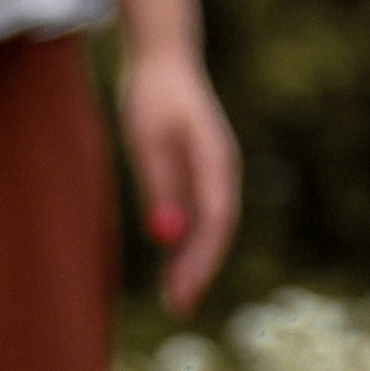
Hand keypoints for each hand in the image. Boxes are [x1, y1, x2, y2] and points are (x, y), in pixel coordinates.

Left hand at [119, 49, 241, 317]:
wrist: (164, 62)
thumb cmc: (153, 96)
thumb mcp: (149, 139)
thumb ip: (161, 185)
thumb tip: (168, 237)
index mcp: (215, 159)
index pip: (215, 219)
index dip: (201, 259)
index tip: (184, 290)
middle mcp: (221, 171)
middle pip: (215, 230)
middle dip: (198, 271)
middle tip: (178, 308)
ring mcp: (213, 176)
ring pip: (208, 230)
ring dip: (193, 266)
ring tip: (175, 302)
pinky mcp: (199, 180)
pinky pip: (197, 221)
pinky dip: (186, 249)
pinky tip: (172, 274)